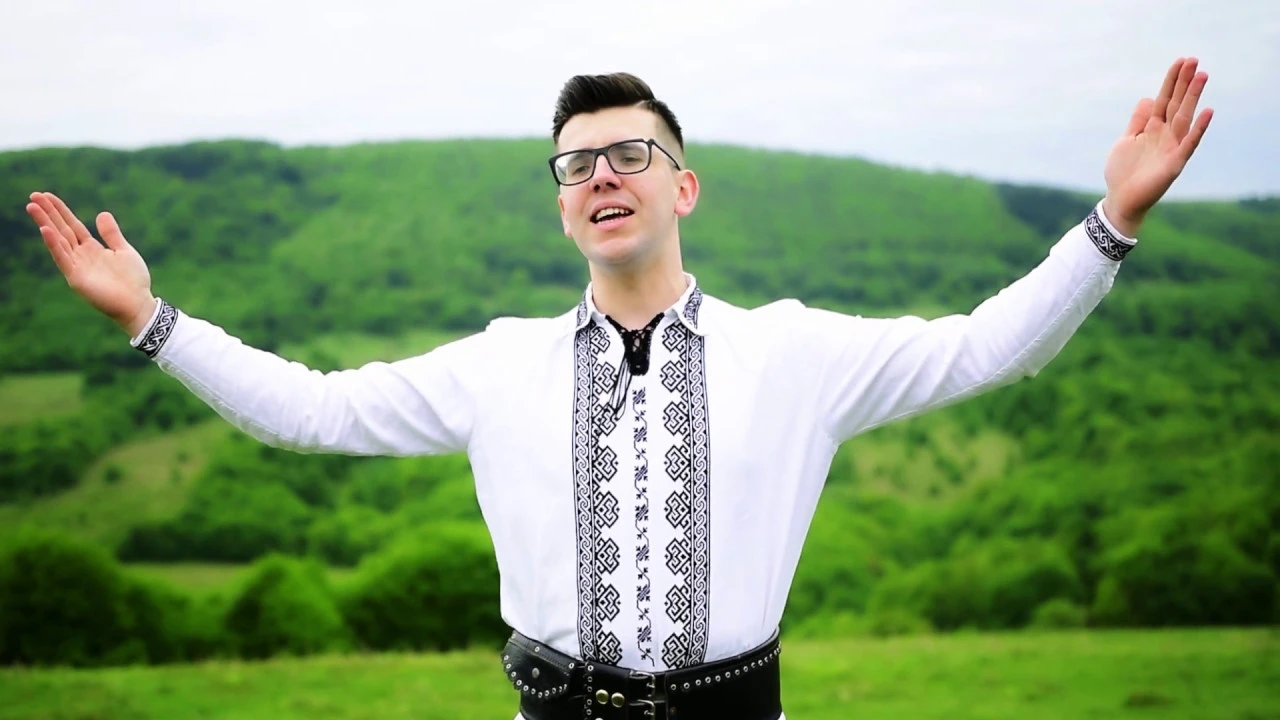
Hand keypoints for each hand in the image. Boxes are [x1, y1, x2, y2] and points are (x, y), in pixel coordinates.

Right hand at [26, 192, 156, 336]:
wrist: (138, 303)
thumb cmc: (134, 280)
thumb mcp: (124, 250)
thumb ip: (111, 234)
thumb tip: (102, 213)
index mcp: (91, 248)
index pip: (72, 225)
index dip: (60, 211)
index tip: (47, 195)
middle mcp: (81, 255)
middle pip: (61, 229)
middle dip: (48, 213)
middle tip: (33, 195)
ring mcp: (77, 266)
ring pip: (58, 240)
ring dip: (45, 223)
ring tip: (32, 206)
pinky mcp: (76, 278)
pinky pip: (63, 258)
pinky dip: (54, 244)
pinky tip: (45, 230)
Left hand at [1102, 57, 1213, 236]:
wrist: (1121, 200)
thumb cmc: (1123, 171)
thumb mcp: (1126, 140)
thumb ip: (1138, 120)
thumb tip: (1147, 98)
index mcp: (1152, 128)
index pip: (1164, 99)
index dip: (1171, 81)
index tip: (1181, 61)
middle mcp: (1165, 134)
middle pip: (1176, 103)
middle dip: (1184, 83)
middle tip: (1195, 60)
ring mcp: (1171, 147)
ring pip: (1184, 117)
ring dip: (1193, 97)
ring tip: (1202, 76)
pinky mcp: (1174, 163)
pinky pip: (1189, 143)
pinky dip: (1198, 128)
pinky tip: (1207, 112)